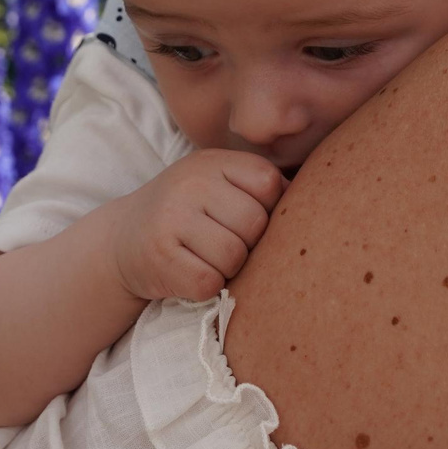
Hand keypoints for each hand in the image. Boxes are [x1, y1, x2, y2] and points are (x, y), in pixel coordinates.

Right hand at [105, 150, 285, 302]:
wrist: (122, 241)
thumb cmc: (186, 215)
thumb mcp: (216, 185)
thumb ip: (258, 187)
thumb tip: (325, 201)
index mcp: (211, 161)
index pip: (268, 183)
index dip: (269, 209)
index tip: (248, 221)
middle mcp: (189, 183)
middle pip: (254, 223)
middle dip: (248, 244)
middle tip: (224, 245)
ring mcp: (171, 218)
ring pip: (234, 256)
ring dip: (228, 268)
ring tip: (206, 258)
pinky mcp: (160, 257)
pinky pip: (209, 282)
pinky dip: (207, 286)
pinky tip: (190, 273)